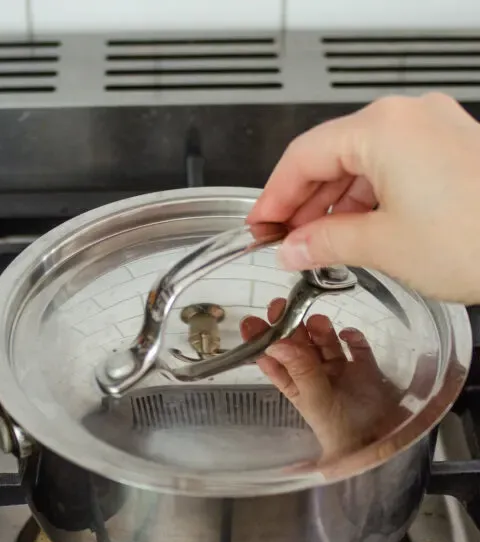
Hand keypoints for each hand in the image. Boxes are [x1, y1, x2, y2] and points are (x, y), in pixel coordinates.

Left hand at [240, 299, 404, 463]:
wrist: (383, 444)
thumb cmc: (342, 428)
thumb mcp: (317, 400)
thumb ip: (300, 370)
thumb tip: (275, 343)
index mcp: (296, 386)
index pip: (273, 360)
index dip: (261, 341)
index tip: (251, 322)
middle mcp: (315, 376)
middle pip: (298, 346)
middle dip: (289, 327)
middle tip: (280, 307)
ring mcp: (341, 371)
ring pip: (325, 344)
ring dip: (319, 331)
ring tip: (317, 321)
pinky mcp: (366, 369)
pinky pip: (357, 348)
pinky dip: (353, 338)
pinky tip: (349, 336)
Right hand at [248, 92, 479, 304]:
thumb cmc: (479, 237)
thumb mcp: (382, 246)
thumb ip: (324, 242)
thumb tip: (294, 247)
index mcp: (383, 128)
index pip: (303, 156)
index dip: (274, 197)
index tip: (260, 226)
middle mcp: (409, 118)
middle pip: (333, 154)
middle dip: (305, 202)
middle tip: (285, 240)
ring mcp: (437, 130)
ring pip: (364, 162)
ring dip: (338, 203)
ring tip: (321, 245)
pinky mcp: (457, 150)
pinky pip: (396, 167)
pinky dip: (371, 198)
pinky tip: (360, 232)